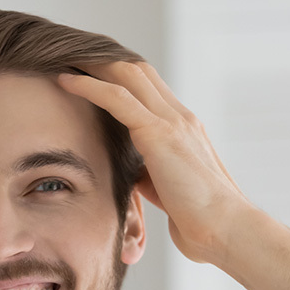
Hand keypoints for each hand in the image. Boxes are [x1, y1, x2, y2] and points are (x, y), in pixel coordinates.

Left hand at [58, 62, 252, 264]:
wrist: (227, 231)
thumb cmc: (203, 222)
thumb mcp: (170, 192)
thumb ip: (152, 176)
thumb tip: (135, 174)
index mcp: (186, 130)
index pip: (150, 89)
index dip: (120, 77)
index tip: (92, 74)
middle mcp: (181, 118)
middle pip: (138, 72)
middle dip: (102, 62)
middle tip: (70, 58)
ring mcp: (173, 122)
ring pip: (127, 75)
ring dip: (92, 65)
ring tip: (63, 61)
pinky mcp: (160, 134)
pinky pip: (117, 98)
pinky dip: (88, 86)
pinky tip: (65, 81)